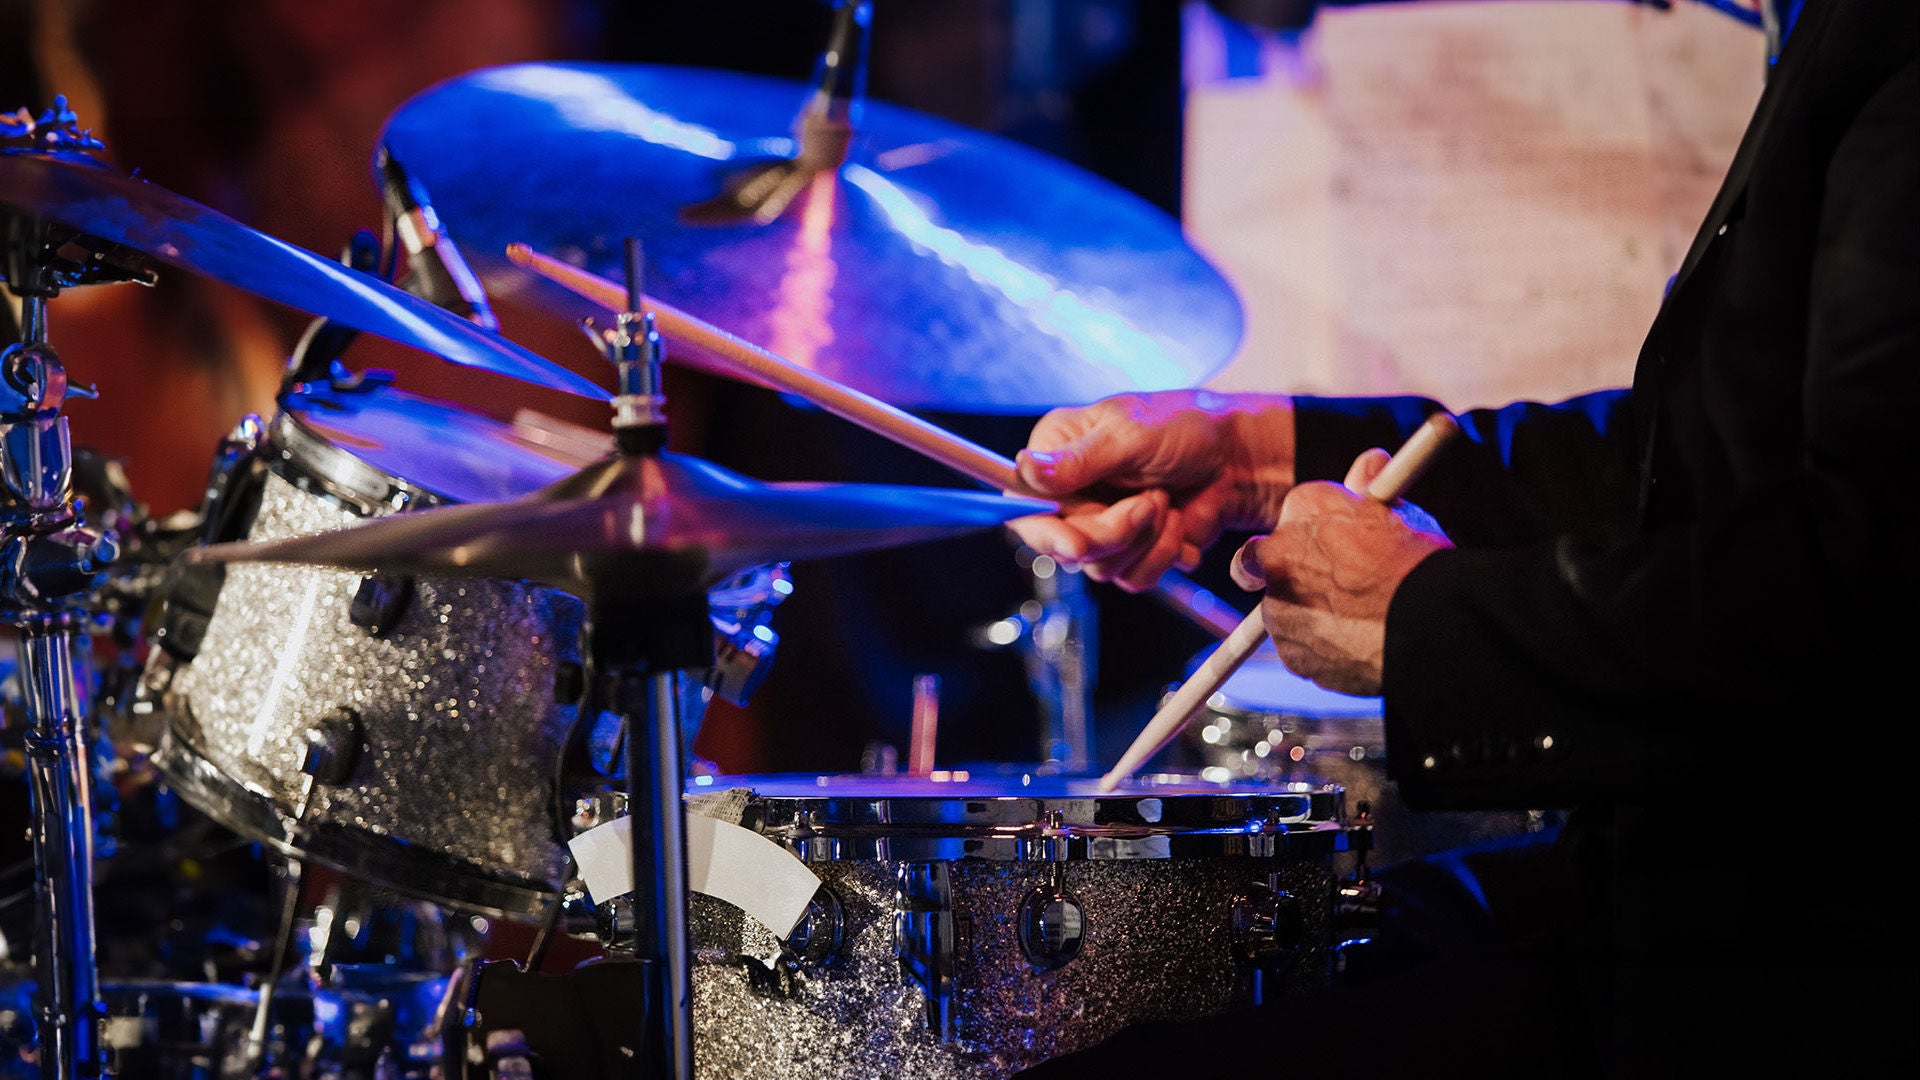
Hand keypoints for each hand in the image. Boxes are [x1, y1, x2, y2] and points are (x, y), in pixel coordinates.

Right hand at [1007, 391, 1294, 591]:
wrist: (1240, 458)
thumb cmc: (1187, 428)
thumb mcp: (1131, 435)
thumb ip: (1079, 460)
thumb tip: (1024, 468)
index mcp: (1059, 453)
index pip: (1023, 505)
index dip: (1044, 531)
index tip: (1075, 543)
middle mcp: (1073, 492)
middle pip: (1064, 545)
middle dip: (1114, 531)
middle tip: (1150, 503)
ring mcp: (1102, 524)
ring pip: (1101, 567)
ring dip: (1145, 540)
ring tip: (1167, 502)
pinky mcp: (1132, 550)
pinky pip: (1133, 578)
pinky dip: (1164, 554)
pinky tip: (1180, 523)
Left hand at [1231, 449, 1451, 694]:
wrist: (1425, 619)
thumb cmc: (1416, 558)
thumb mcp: (1398, 510)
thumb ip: (1371, 486)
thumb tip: (1371, 461)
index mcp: (1303, 506)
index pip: (1294, 518)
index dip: (1312, 536)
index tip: (1330, 546)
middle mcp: (1277, 551)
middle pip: (1267, 562)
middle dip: (1286, 572)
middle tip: (1322, 585)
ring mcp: (1277, 605)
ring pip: (1282, 611)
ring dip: (1307, 614)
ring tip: (1359, 621)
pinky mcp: (1289, 651)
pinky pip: (1300, 649)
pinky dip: (1321, 650)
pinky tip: (1359, 644)